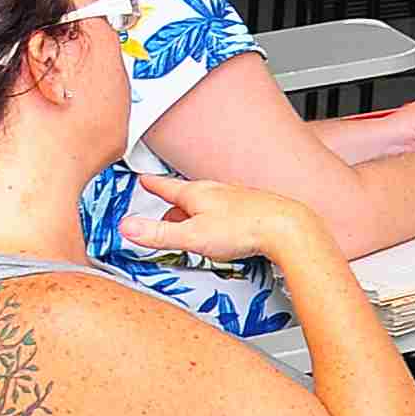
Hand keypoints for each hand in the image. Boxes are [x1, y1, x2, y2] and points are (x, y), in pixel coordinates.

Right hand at [112, 172, 318, 269]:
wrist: (287, 227)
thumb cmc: (244, 228)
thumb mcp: (191, 236)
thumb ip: (157, 234)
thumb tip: (126, 228)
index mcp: (197, 193)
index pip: (166, 186)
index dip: (152, 185)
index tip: (143, 179)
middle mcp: (217, 191)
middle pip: (186, 199)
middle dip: (174, 211)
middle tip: (164, 224)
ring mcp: (236, 198)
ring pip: (208, 206)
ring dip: (196, 218)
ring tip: (194, 233)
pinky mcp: (253, 208)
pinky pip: (227, 213)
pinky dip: (218, 222)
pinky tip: (225, 234)